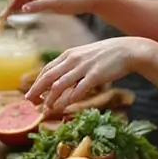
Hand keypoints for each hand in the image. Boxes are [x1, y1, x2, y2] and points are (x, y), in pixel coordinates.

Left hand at [25, 38, 148, 113]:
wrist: (127, 50)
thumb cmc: (104, 55)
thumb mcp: (83, 56)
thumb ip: (70, 67)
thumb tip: (59, 82)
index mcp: (68, 55)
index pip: (46, 70)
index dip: (36, 83)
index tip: (31, 95)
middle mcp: (72, 60)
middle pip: (48, 77)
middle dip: (37, 91)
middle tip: (30, 103)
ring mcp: (83, 67)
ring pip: (60, 85)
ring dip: (51, 99)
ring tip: (47, 109)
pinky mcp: (95, 75)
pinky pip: (78, 89)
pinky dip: (70, 99)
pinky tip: (65, 106)